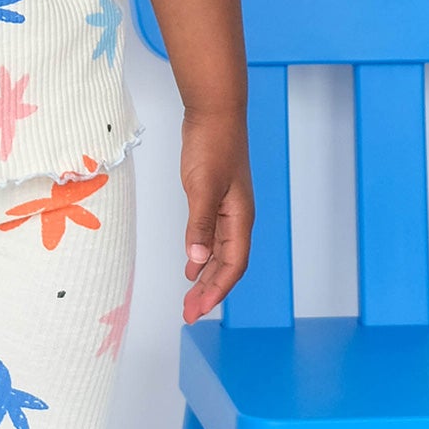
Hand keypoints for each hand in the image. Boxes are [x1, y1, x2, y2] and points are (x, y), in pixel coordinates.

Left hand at [180, 106, 253, 322]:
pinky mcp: (215, 201)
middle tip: (188, 315)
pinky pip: (211, 238)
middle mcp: (237, 219)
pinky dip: (202, 256)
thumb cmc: (212, 145)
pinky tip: (192, 266)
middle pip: (227, 266)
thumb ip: (200, 225)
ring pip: (219, 254)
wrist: (214, 113)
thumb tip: (198, 261)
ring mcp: (227, 210)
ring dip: (205, 278)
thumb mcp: (202, 186)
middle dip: (209, 292)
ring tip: (190, 299)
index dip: (216, 291)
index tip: (196, 311)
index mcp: (239, 219)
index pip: (232, 266)